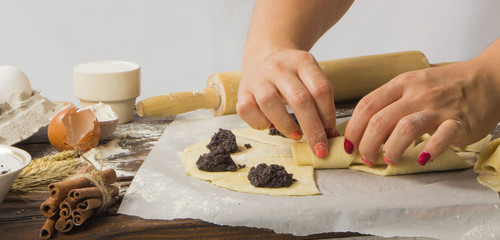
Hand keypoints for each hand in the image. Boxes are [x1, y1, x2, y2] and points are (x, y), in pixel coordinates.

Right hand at [237, 49, 336, 157]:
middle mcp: (279, 67)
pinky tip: (270, 125)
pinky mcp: (242, 91)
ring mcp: (259, 79)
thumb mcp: (310, 76)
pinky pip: (248, 110)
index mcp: (302, 61)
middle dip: (313, 129)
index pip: (321, 90)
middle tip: (320, 148)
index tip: (332, 135)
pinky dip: (260, 123)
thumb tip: (330, 135)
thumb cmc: (291, 73)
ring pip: (270, 103)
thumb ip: (320, 100)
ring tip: (296, 135)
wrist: (264, 54)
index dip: (329, 116)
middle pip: (300, 99)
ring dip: (286, 125)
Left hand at [344, 57, 499, 165]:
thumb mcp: (413, 84)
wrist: (489, 77)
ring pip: (405, 128)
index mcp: (402, 83)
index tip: (348, 145)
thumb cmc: (446, 85)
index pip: (367, 105)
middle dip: (366, 144)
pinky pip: (442, 136)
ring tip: (389, 159)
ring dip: (391, 148)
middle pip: (380, 120)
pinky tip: (420, 159)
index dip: (353, 128)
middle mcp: (417, 93)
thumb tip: (363, 128)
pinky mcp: (460, 121)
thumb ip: (391, 102)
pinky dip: (429, 150)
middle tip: (366, 157)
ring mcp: (439, 107)